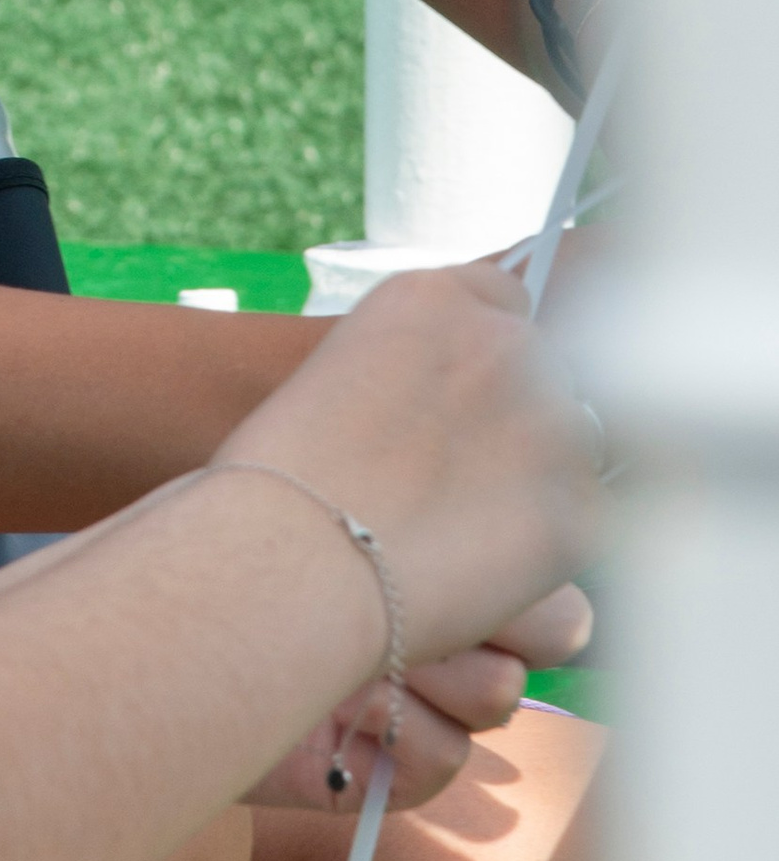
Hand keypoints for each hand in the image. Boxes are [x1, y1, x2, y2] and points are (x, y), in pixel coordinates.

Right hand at [212, 264, 596, 679]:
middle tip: (450, 477)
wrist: (291, 560)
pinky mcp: (578, 506)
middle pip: (544, 369)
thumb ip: (413, 366)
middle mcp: (505, 342)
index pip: (501, 298)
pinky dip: (541, 541)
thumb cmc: (281, 480)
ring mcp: (551, 422)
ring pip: (569, 444)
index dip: (480, 355)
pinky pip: (578, 517)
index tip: (455, 400)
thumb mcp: (334, 375)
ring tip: (456, 525)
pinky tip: (475, 562)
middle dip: (511, 415)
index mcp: (435, 299)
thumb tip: (454, 406)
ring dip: (531, 474)